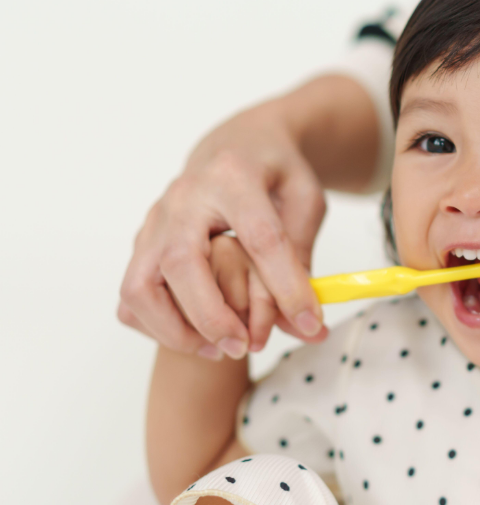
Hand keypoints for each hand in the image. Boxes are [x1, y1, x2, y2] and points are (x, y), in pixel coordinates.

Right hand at [118, 101, 327, 360]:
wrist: (236, 142)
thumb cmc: (275, 172)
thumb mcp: (305, 199)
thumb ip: (304, 256)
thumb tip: (306, 322)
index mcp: (234, 177)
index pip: (259, 237)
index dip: (286, 286)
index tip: (310, 321)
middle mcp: (184, 196)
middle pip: (181, 261)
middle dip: (211, 314)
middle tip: (244, 346)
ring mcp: (156, 219)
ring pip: (140, 284)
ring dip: (174, 328)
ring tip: (217, 349)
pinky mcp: (143, 239)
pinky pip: (131, 294)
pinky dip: (154, 324)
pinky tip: (193, 336)